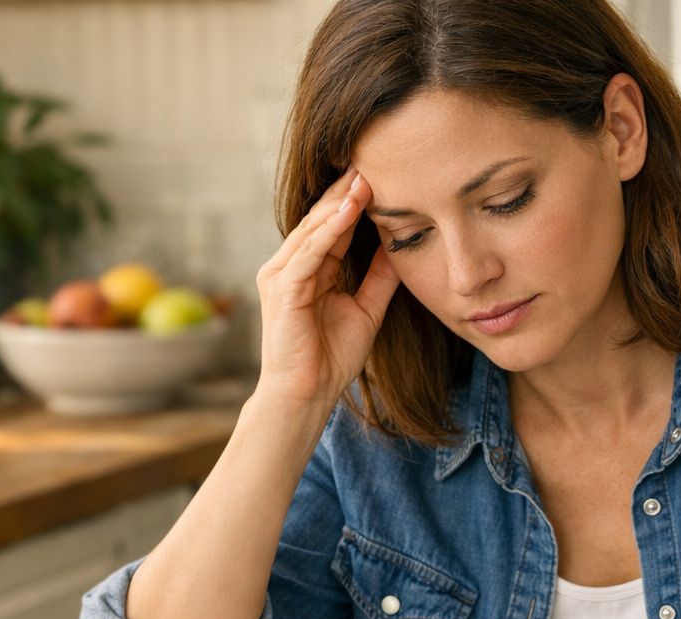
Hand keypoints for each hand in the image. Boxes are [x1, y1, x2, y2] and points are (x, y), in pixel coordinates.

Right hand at [255, 167, 400, 410]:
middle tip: (374, 160)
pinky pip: (308, 252)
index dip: (356, 202)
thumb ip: (378, 278)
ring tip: (365, 176)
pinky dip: (329, 229)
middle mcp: (289, 267)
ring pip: (313, 229)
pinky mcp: (282, 289)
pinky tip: (350, 209)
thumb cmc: (331, 359)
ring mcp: (281, 276)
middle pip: (320, 219)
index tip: (383, 176)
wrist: (306, 395)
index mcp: (307, 270)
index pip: (332, 226)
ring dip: (340, 202)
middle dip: (346, 191)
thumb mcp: (366, 309)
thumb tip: (400, 248)